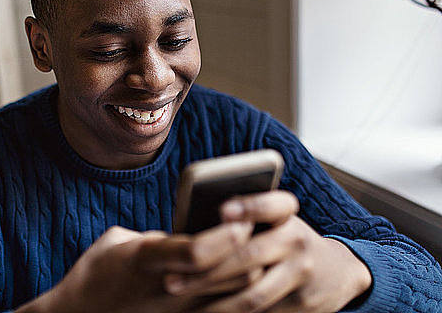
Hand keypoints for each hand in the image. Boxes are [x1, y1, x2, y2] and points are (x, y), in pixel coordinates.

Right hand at [16, 225, 253, 312]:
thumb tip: (189, 234)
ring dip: (250, 272)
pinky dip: (239, 294)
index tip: (242, 215)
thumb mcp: (119, 242)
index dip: (226, 233)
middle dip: (251, 250)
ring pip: (236, 297)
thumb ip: (159, 237)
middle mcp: (167, 289)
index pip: (197, 251)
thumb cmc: (95, 274)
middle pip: (231, 275)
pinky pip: (225, 310)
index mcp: (145, 260)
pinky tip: (241, 278)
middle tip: (258, 229)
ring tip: (256, 251)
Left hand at [165, 191, 372, 311]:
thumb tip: (192, 229)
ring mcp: (302, 273)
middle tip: (170, 280)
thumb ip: (242, 222)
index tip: (223, 210)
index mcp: (286, 213)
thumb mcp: (274, 222)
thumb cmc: (283, 238)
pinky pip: (260, 312)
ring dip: (213, 301)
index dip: (251, 207)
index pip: (272, 205)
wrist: (336, 271)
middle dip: (206, 271)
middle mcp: (296, 240)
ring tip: (181, 298)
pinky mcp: (303, 304)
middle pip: (248, 256)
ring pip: (251, 293)